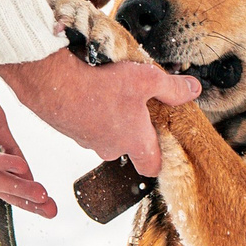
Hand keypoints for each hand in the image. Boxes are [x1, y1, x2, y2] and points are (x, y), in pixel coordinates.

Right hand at [0, 43, 197, 176]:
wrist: (51, 82)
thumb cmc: (99, 84)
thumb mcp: (146, 79)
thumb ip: (172, 88)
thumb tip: (194, 90)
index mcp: (134, 142)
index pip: (153, 166)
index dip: (160, 157)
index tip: (163, 140)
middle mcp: (111, 148)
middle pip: (129, 148)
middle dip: (133, 130)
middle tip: (136, 105)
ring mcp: (87, 141)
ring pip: (105, 135)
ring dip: (109, 119)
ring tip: (109, 93)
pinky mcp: (68, 130)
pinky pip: (84, 124)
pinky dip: (88, 112)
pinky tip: (88, 90)